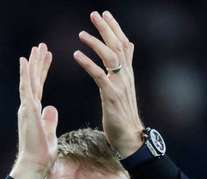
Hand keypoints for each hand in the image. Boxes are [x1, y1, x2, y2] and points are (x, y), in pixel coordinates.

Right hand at [9, 43, 57, 178]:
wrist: (34, 164)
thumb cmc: (41, 154)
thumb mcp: (49, 133)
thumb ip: (49, 120)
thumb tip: (52, 108)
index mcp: (34, 111)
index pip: (39, 87)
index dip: (42, 72)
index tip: (47, 57)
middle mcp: (28, 107)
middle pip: (33, 80)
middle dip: (37, 63)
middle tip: (41, 46)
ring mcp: (27, 108)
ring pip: (29, 80)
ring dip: (32, 63)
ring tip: (37, 47)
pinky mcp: (28, 110)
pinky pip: (26, 88)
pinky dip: (25, 74)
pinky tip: (25, 60)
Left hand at [73, 11, 143, 157]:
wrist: (129, 137)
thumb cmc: (124, 115)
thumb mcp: (126, 87)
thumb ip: (126, 66)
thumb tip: (129, 47)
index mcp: (128, 73)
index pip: (124, 44)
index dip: (115, 28)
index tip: (105, 14)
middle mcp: (126, 76)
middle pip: (118, 46)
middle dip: (106, 28)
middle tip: (94, 14)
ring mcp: (120, 85)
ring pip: (110, 57)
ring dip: (96, 43)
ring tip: (81, 33)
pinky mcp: (111, 96)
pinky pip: (98, 75)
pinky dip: (87, 63)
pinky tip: (76, 54)